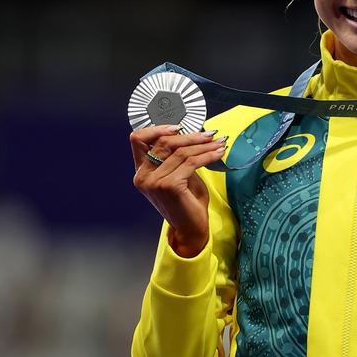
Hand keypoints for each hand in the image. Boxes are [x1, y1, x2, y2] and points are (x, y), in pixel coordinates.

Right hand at [130, 125, 227, 255]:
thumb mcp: (179, 175)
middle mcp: (143, 176)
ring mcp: (154, 181)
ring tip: (218, 142)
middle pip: (164, 142)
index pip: (138, 139)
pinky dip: (207, 155)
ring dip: (203, 144)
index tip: (179, 127)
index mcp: (141, 171)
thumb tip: (192, 134)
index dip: (157, 129)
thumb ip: (177, 157)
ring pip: (180, 151)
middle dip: (190, 136)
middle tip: (210, 134)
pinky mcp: (169, 186)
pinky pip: (191, 162)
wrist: (191, 229)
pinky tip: (218, 153)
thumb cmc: (187, 203)